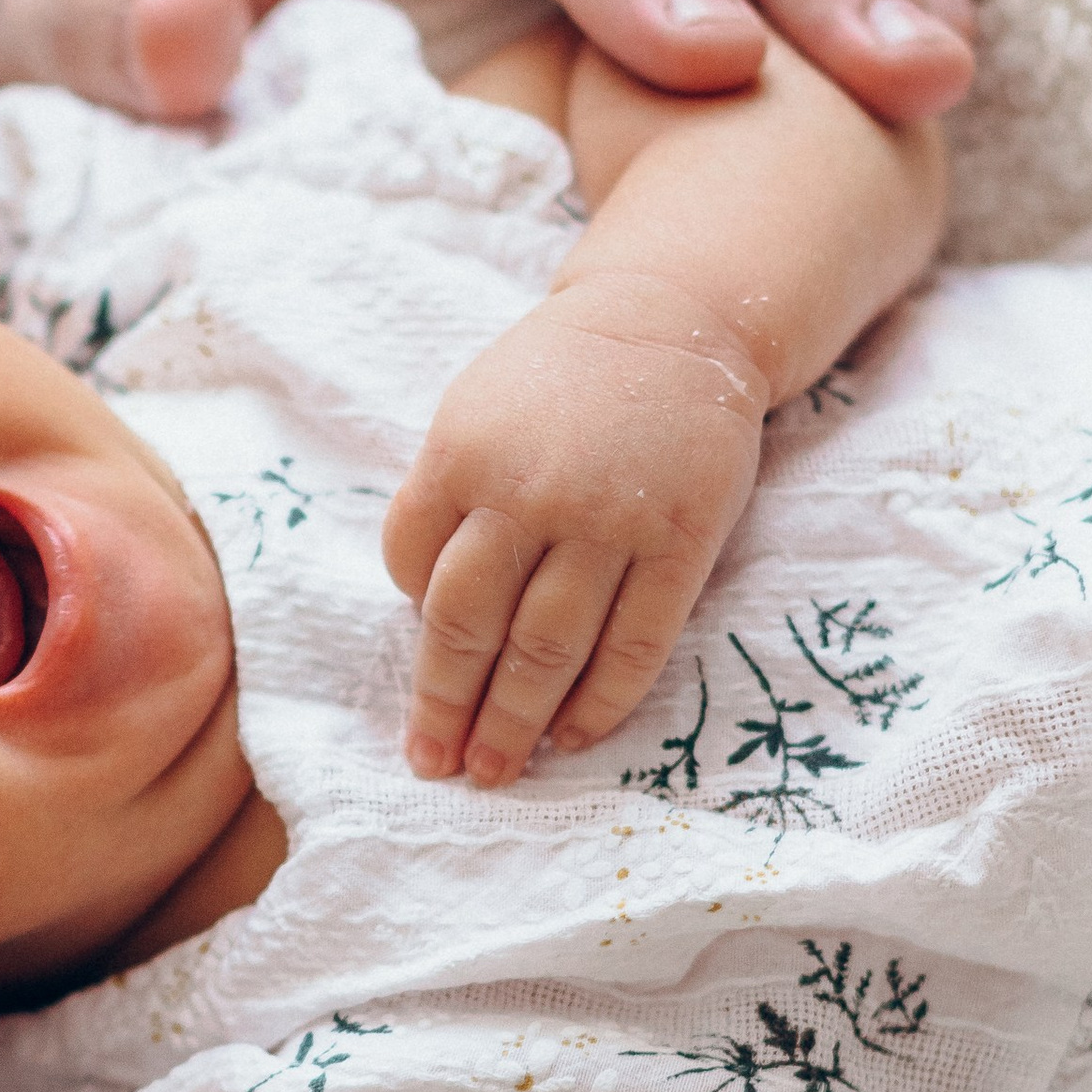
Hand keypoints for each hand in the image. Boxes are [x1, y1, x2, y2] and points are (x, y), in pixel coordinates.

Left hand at [384, 278, 763, 783]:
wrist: (672, 320)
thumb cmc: (557, 380)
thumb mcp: (473, 410)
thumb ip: (444, 497)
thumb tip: (421, 607)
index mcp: (462, 455)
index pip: (409, 563)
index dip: (410, 617)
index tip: (428, 655)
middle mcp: (530, 494)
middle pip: (468, 625)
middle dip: (446, 705)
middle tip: (433, 763)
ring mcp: (610, 522)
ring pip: (547, 649)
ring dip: (514, 723)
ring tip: (493, 770)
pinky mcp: (681, 543)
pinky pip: (635, 645)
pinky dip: (601, 703)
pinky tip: (575, 737)